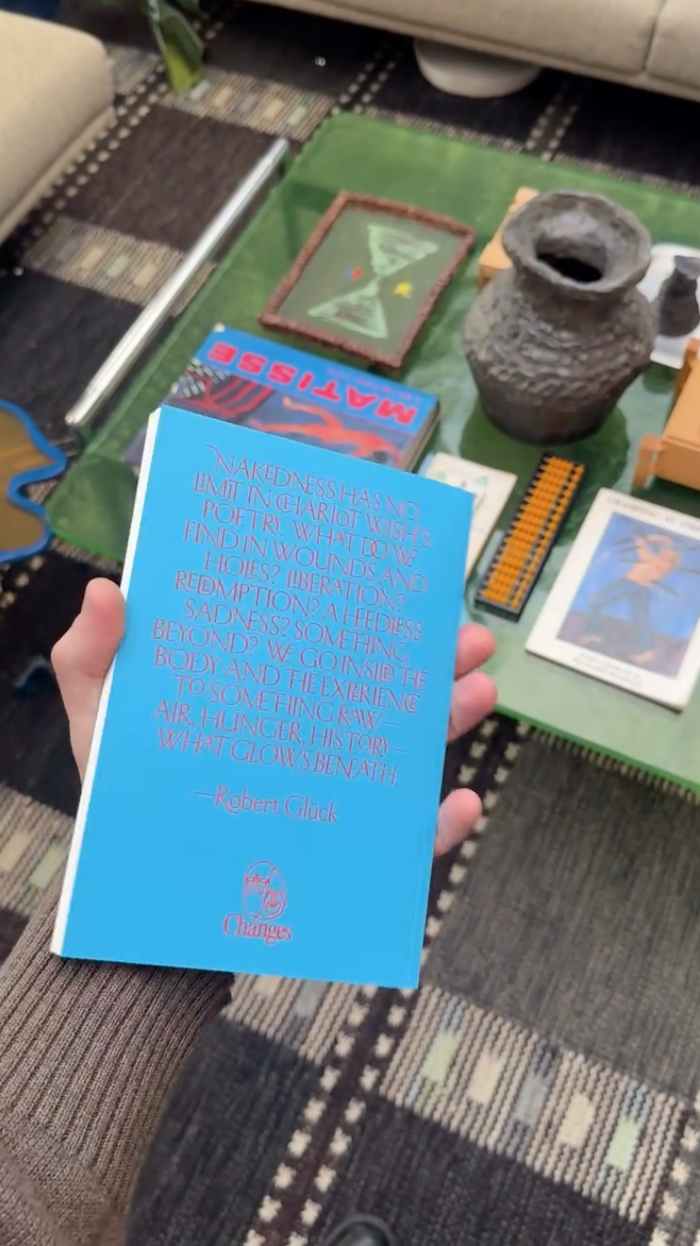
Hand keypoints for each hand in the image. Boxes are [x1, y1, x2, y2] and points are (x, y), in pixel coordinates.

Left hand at [52, 579, 496, 854]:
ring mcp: (330, 793)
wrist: (140, 904)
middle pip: (378, 688)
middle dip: (431, 656)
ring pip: (404, 753)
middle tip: (463, 632)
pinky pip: (401, 843)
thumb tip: (107, 589)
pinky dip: (438, 828)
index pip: (318, 640)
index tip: (395, 575)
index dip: (360, 606)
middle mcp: (306, 734)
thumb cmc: (121, 801)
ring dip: (450, 720)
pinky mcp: (343, 853)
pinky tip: (462, 804)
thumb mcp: (99, 720)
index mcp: (264, 692)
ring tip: (478, 690)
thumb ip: (91, 658)